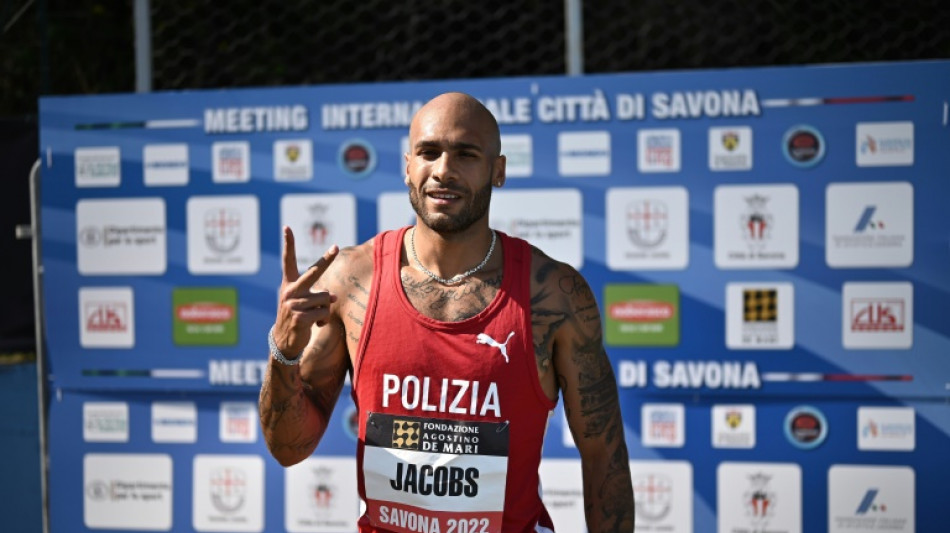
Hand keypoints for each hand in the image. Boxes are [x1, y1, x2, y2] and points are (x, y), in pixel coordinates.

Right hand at [273, 226, 338, 355]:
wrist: (284, 341)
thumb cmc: (297, 317)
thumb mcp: (304, 303)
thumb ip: (318, 295)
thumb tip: (333, 297)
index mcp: (289, 283)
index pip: (287, 260)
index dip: (288, 244)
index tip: (287, 228)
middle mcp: (290, 290)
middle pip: (314, 272)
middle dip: (327, 259)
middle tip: (335, 247)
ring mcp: (293, 303)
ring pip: (325, 298)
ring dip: (325, 308)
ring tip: (315, 316)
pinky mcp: (299, 317)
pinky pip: (324, 313)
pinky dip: (324, 319)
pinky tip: (314, 324)